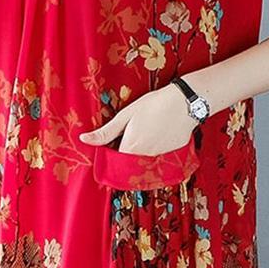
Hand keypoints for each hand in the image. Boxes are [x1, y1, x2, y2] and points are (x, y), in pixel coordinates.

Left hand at [78, 84, 197, 155]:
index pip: (114, 161)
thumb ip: (105, 132)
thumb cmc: (153, 104)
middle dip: (125, 156)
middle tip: (131, 136)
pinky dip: (155, 151)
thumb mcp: (126, 115)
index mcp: (130, 148)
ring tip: (146, 132)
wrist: (184, 102)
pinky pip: (159, 159)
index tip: (112, 143)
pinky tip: (158, 135)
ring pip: (144, 162)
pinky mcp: (172, 155)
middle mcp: (144, 158)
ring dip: (140, 154)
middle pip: (128, 165)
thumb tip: (84, 140)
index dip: (111, 154)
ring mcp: (160, 158)